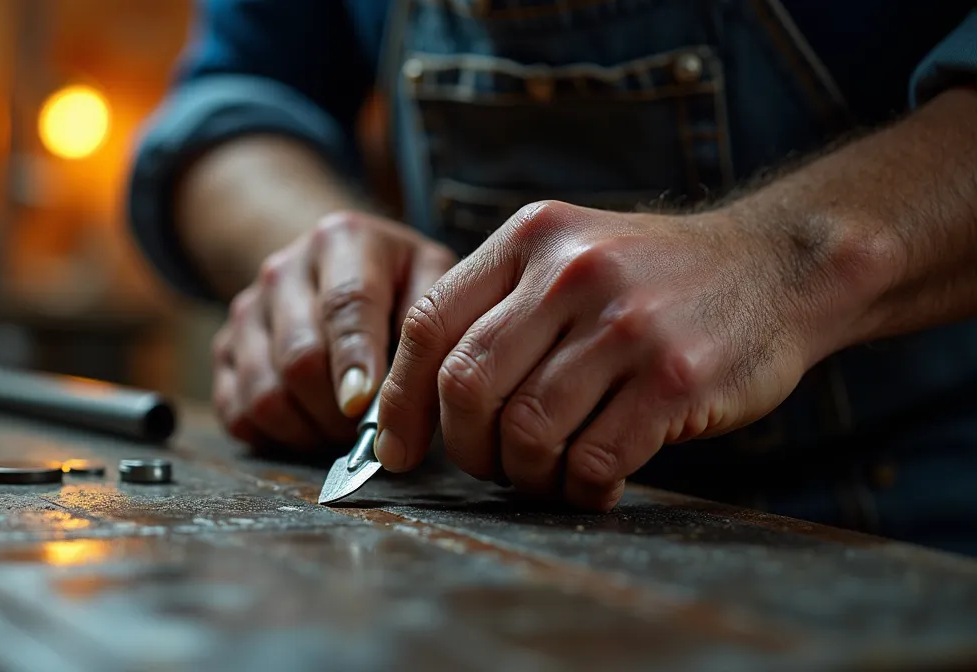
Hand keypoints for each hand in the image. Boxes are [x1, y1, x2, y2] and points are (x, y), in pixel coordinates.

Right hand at [212, 211, 457, 452]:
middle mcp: (283, 270)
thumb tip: (416, 390)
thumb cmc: (395, 280)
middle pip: (299, 358)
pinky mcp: (224, 348)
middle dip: (338, 411)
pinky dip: (275, 435)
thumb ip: (432, 322)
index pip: (345, 305)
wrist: (335, 265)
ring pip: (264, 392)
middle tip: (370, 428)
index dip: (353, 361)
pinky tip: (309, 426)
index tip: (363, 404)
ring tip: (342, 429)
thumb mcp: (430, 275)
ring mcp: (247, 310)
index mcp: (341, 240)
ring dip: (308, 429)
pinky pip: (237, 412)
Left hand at [376, 201, 831, 509]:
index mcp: (531, 239)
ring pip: (526, 430)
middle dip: (463, 446)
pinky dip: (580, 487)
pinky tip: (592, 483)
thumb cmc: (654, 278)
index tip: (396, 447)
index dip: (400, 399)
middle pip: (467, 384)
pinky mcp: (675, 378)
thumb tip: (418, 400)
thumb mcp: (570, 254)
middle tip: (486, 466)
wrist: (780, 266)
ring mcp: (625, 324)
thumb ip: (500, 307)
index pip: (430, 324)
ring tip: (546, 474)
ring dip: (524, 473)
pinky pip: (594, 459)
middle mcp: (571, 272)